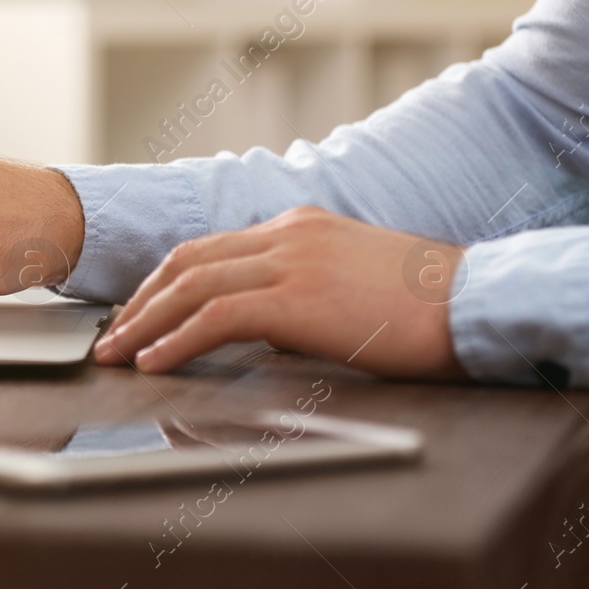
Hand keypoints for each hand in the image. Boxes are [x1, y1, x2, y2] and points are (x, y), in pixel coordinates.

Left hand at [95, 207, 465, 378]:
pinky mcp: (297, 296)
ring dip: (146, 322)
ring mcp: (290, 259)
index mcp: (297, 226)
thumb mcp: (349, 285)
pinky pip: (215, 318)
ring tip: (119, 354)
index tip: (138, 312)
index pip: (208, 249)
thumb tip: (264, 329)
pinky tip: (156, 363)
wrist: (477, 303)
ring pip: (191, 285)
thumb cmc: (424, 307)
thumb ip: (300, 295)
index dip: (163, 283)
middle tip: (112, 336)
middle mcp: (286, 233)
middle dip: (141, 301)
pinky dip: (176, 340)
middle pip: (187, 261)